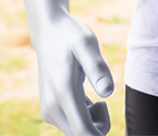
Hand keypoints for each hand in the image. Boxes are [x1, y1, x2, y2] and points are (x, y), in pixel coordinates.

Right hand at [21, 0, 113, 135]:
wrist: (48, 32)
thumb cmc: (71, 36)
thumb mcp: (88, 44)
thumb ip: (97, 68)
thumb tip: (108, 93)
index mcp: (63, 94)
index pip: (83, 132)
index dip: (101, 131)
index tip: (108, 108)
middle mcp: (52, 108)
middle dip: (99, 124)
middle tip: (102, 98)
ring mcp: (49, 110)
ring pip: (76, 131)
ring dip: (92, 119)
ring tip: (94, 92)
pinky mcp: (49, 109)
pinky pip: (72, 124)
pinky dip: (85, 115)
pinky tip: (87, 95)